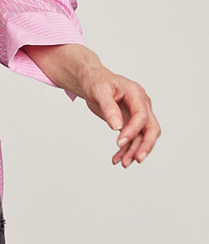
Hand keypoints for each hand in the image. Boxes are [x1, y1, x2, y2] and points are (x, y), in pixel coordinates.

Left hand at [22, 44, 160, 167]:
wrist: (92, 79)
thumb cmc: (96, 81)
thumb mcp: (99, 91)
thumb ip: (109, 108)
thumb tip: (117, 126)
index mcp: (135, 93)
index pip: (141, 115)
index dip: (133, 130)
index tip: (120, 142)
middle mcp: (141, 103)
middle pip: (151, 127)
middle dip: (146, 145)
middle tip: (137, 159)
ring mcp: (137, 113)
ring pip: (142, 136)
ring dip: (134, 151)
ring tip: (123, 163)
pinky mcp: (130, 121)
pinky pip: (132, 138)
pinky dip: (126, 149)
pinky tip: (117, 158)